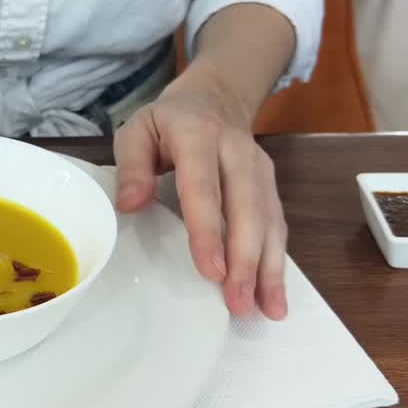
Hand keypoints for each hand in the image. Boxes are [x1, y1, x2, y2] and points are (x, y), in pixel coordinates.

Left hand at [113, 71, 287, 319]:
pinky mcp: (271, 186)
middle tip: (238, 302)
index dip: (209, 229)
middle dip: (246, 259)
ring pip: (270, 221)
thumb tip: (130, 205)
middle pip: (248, 209)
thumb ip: (131, 165)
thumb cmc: (167, 122)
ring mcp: (260, 170)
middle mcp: (238, 152)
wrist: (215, 97)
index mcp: (198, 136)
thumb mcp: (137, 130)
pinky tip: (274, 295)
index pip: (204, 187)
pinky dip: (277, 262)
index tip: (211, 270)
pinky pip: (277, 226)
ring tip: (267, 310)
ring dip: (269, 267)